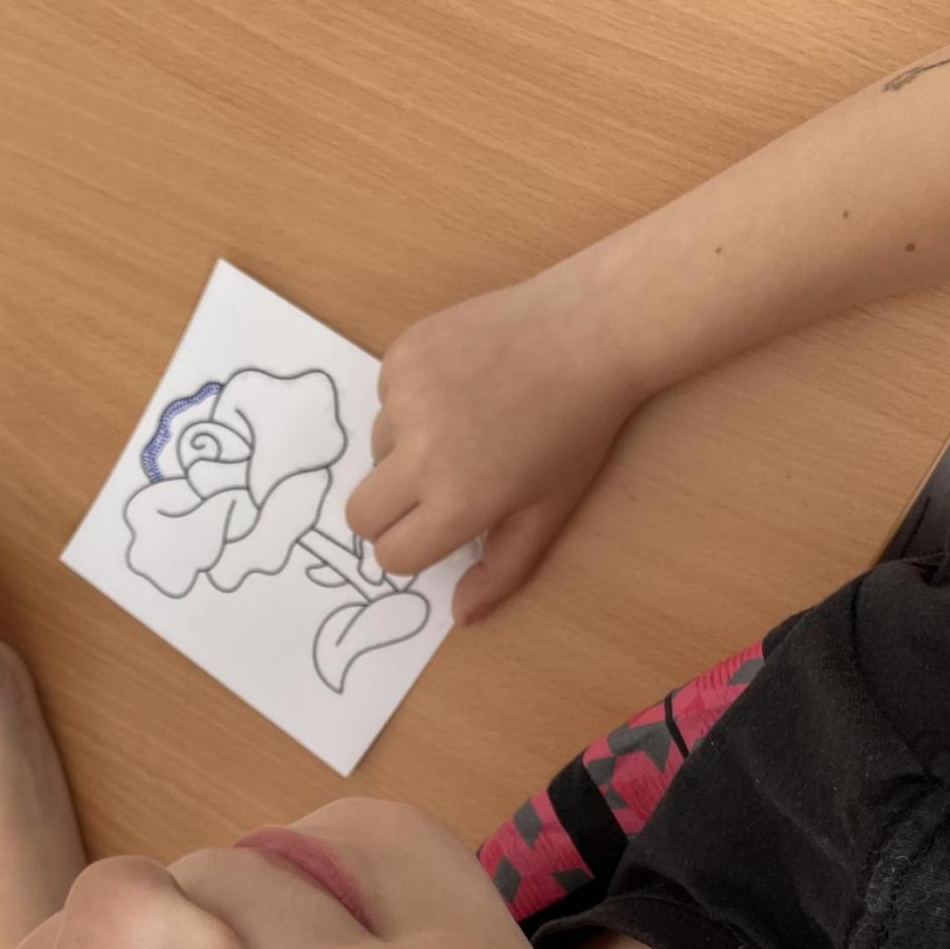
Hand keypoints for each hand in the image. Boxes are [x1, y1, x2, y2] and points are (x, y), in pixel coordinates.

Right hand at [345, 267, 651, 623]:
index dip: (414, 547)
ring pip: (374, 449)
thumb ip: (501, 570)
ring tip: (465, 421)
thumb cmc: (577, 429)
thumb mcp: (548, 510)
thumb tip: (461, 617)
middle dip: (390, 511)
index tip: (438, 529)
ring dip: (404, 448)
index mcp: (459, 501)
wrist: (589, 331)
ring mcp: (405, 399)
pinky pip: (384, 397)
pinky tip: (460, 383)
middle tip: (433, 486)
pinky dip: (410, 400)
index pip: (392, 554)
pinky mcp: (400, 355)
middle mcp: (421, 454)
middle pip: (360, 513)